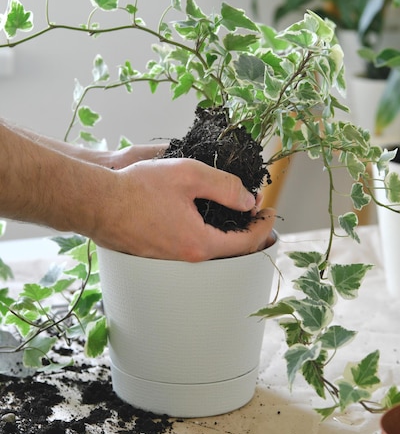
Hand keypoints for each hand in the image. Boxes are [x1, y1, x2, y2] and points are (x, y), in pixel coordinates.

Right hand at [94, 157, 275, 260]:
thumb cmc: (137, 188)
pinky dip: (205, 233)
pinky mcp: (155, 252)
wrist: (96, 202)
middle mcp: (187, 257)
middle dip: (248, 230)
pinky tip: (202, 215)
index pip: (246, 242)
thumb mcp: (188, 175)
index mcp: (200, 243)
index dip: (263, 226)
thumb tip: (247, 199)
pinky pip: (189, 246)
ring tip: (233, 211)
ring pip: (209, 248)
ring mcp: (169, 258)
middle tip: (255, 211)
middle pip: (229, 249)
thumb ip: (224, 186)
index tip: (270, 210)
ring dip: (225, 232)